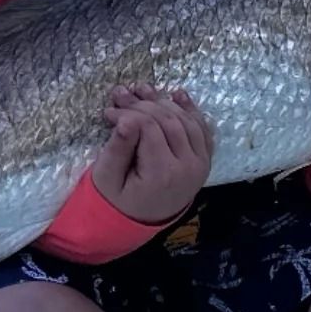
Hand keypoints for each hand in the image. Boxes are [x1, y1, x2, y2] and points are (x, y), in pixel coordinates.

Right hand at [91, 84, 213, 222]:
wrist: (140, 221)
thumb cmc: (117, 200)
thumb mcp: (107, 178)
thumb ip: (117, 149)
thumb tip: (125, 119)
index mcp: (162, 174)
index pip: (149, 128)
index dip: (128, 113)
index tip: (108, 110)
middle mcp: (188, 168)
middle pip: (169, 121)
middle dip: (143, 103)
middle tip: (120, 94)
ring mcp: (200, 164)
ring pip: (186, 121)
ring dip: (164, 102)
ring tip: (141, 90)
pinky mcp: (204, 160)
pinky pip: (202, 129)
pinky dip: (190, 110)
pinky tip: (177, 95)